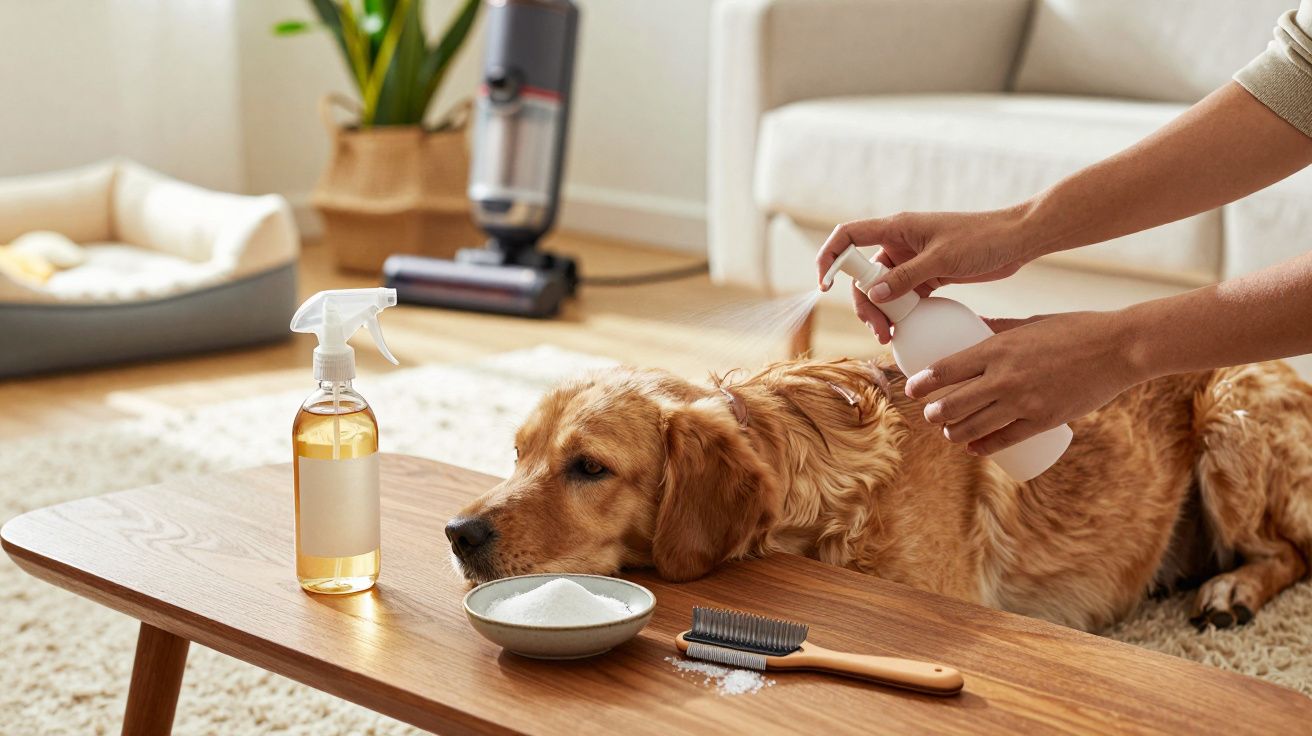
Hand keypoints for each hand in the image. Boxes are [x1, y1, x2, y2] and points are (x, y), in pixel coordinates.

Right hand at [817, 207, 1042, 342]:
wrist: (1017, 241)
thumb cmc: (982, 239)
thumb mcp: (942, 259)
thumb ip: (906, 278)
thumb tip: (873, 295)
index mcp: (897, 227)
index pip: (848, 236)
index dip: (830, 257)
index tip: (826, 285)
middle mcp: (899, 242)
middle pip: (863, 273)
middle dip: (863, 302)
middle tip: (878, 329)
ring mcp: (912, 260)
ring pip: (881, 288)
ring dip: (880, 312)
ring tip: (888, 336)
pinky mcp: (927, 275)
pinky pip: (902, 296)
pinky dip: (899, 313)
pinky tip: (903, 331)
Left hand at [906, 311, 1143, 455]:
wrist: (1119, 348)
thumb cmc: (1075, 329)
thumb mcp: (1030, 322)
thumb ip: (999, 327)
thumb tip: (975, 325)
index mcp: (997, 348)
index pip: (946, 369)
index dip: (923, 383)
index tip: (912, 389)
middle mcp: (1004, 377)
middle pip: (952, 404)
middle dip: (934, 413)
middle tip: (929, 415)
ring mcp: (1023, 401)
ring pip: (973, 427)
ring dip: (954, 433)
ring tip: (948, 433)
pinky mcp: (1043, 420)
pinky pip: (1004, 440)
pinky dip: (984, 447)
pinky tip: (974, 449)